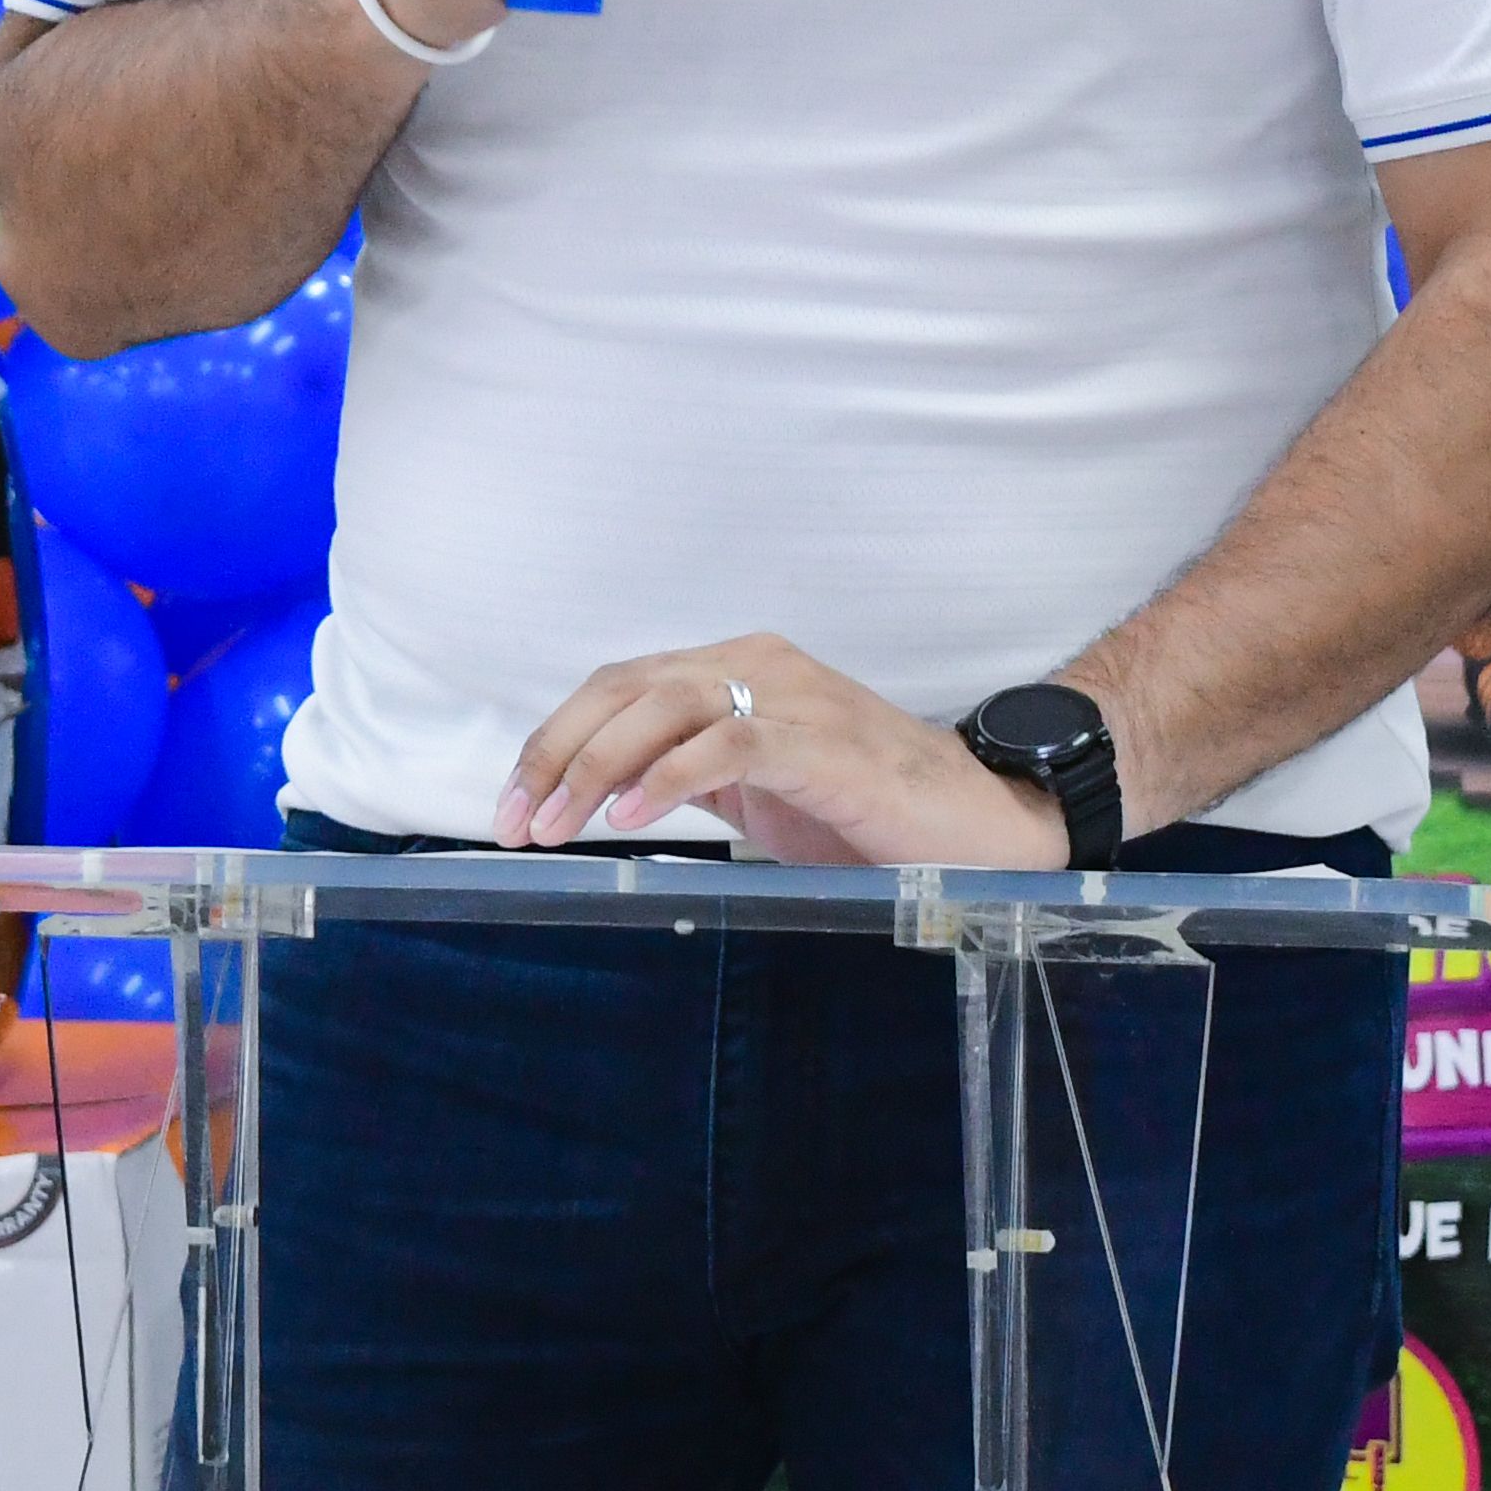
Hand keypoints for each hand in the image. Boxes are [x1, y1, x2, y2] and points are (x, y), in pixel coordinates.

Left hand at [498, 635, 1065, 869]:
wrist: (977, 824)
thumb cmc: (866, 812)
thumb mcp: (757, 792)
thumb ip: (689, 776)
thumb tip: (602, 801)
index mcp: (738, 669)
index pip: (621, 685)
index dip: (556, 739)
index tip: (512, 805)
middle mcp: (758, 665)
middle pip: (627, 688)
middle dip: (557, 753)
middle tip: (516, 822)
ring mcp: (793, 698)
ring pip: (666, 706)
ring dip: (597, 767)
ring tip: (558, 825)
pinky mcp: (823, 742)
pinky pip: (730, 744)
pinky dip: (671, 775)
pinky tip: (633, 817)